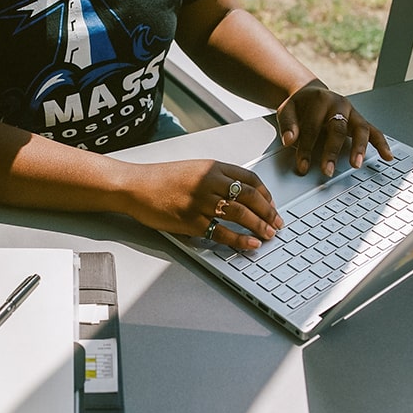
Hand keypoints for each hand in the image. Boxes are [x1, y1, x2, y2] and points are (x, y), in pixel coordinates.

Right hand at [122, 159, 283, 249]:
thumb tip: (238, 196)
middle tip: (277, 224)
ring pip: (240, 215)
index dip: (266, 195)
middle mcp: (209, 183)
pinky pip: (222, 232)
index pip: (250, 179)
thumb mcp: (192, 169)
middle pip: (251, 197)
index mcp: (212, 168)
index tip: (272, 205)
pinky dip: (239, 240)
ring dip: (259, 226)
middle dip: (269, 213)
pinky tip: (249, 244)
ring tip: (268, 235)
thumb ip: (215, 179)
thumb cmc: (160, 179)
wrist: (135, 186)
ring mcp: (201, 202)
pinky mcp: (191, 221)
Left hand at [276, 80, 392, 176]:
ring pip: (360, 129)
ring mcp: (352, 112)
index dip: (306, 148)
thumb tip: (289, 140)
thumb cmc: (300, 105)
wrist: (311, 93)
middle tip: (328, 170)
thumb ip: (288, 124)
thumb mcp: (287, 110)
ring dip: (359, 148)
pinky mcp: (360, 121)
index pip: (312, 127)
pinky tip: (387, 156)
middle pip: (337, 129)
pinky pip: (374, 131)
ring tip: (356, 164)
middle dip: (332, 151)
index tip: (302, 166)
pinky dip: (382, 144)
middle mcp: (339, 104)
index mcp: (320, 100)